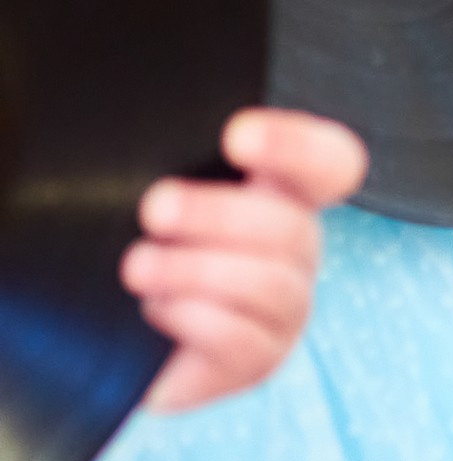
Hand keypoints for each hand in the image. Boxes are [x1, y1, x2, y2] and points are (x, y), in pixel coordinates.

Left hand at [129, 108, 366, 413]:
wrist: (113, 330)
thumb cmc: (140, 238)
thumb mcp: (158, 188)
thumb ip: (175, 152)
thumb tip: (149, 99)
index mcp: (286, 190)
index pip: (331, 162)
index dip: (298, 146)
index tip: (235, 135)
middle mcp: (298, 246)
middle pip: (292, 226)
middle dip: (218, 214)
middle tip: (154, 207)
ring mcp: (286, 308)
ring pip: (269, 283)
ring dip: (196, 270)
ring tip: (136, 266)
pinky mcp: (259, 361)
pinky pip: (242, 339)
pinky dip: (194, 318)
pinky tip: (154, 311)